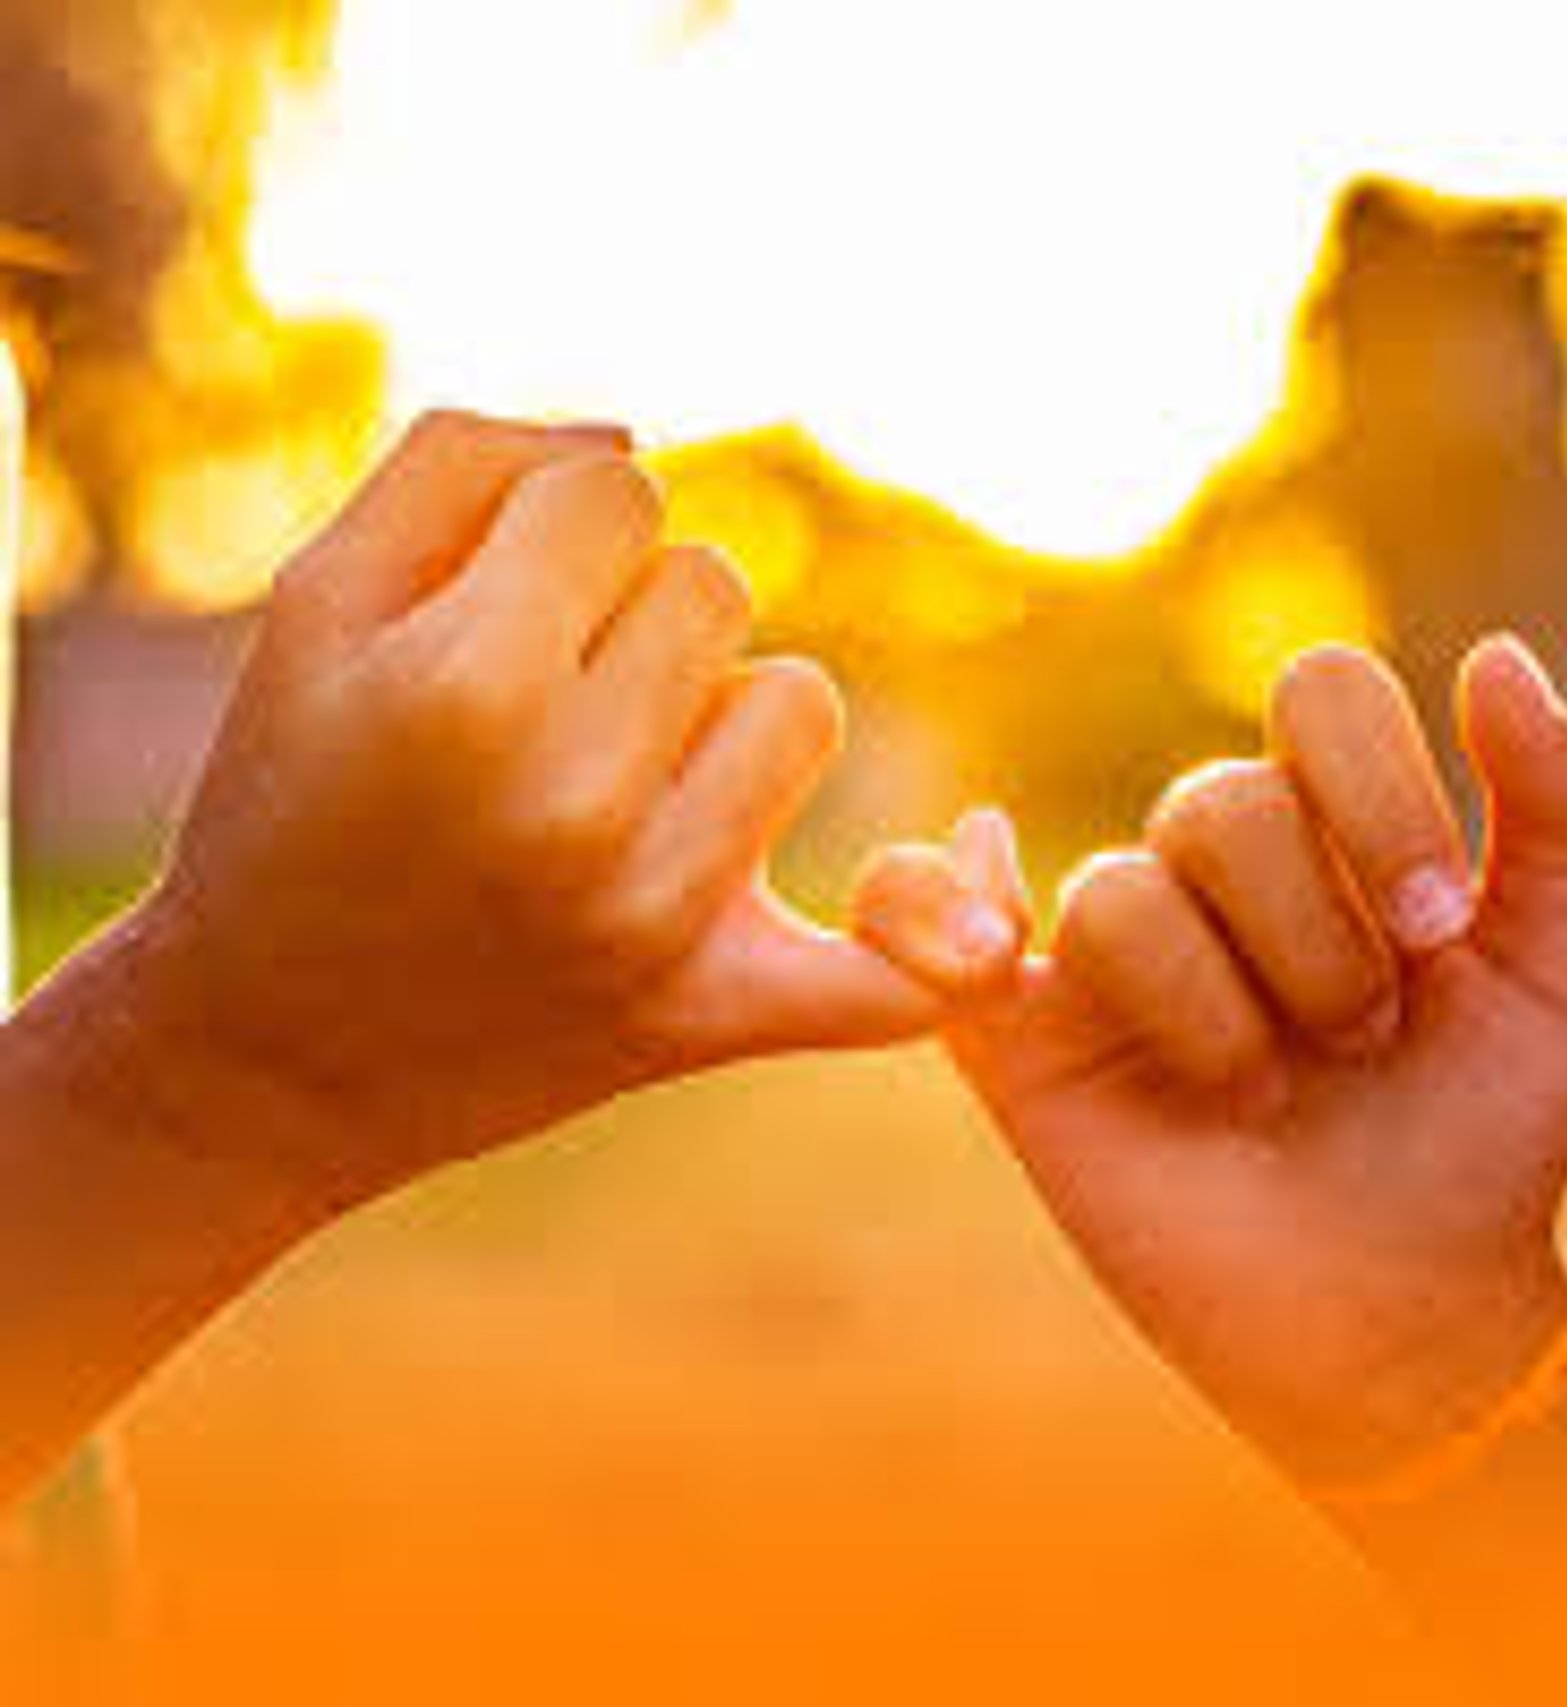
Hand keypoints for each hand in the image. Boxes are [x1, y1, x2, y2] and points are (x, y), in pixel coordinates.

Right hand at [109, 410, 935, 1215]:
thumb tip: (638, 444)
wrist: (265, 1056)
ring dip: (719, 720)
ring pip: (796, 704)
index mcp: (463, 690)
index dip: (556, 534)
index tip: (497, 610)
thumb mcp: (313, 605)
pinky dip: (934, 951)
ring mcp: (658, 922)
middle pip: (715, 588)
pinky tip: (954, 929)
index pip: (621, 498)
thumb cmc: (286, 802)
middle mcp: (573, 806)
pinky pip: (888, 978)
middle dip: (630, 620)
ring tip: (614, 784)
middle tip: (540, 712)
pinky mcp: (713, 1016)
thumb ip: (461, 466)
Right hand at [854, 639, 1566, 1478]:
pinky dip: (921, 908)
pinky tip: (986, 952)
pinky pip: (915, 914)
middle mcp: (1210, 872)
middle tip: (1360, 1041)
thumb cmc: (1481, 1137)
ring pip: (1113, 893)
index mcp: (1329, 826)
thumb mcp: (1562, 970)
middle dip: (1311, 938)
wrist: (1397, 1309)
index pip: (1320, 695)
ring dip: (1210, 1007)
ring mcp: (1107, 953)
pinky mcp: (1016, 1036)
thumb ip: (1561, 805)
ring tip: (1257, 1092)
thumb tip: (1494, 655)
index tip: (1436, 931)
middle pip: (1218, 802)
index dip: (1379, 797)